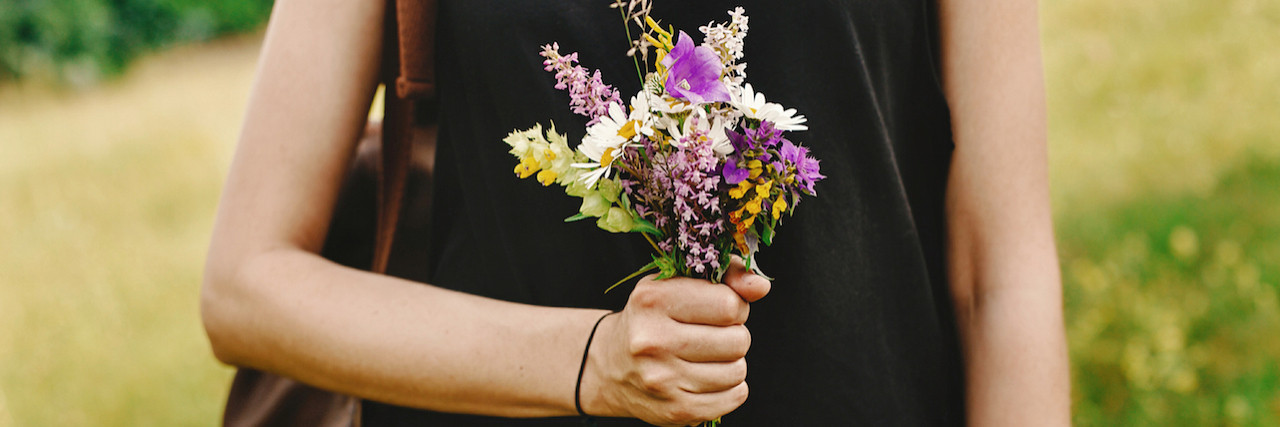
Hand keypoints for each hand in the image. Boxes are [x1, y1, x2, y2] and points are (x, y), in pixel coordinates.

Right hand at [580, 258, 769, 425]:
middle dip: (734, 335)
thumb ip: (724, 276)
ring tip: (708, 357)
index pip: (729, 305)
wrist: (611, 367)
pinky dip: (730, 388)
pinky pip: (734, 397)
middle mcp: (653, 340)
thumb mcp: (676, 283)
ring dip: (732, 362)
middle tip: (713, 334)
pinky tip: (708, 377)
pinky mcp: (675, 411)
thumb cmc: (652, 318)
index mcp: (653, 300)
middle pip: (738, 340)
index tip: (721, 309)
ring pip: (738, 370)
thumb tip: (760, 285)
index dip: (735, 306)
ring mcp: (663, 380)